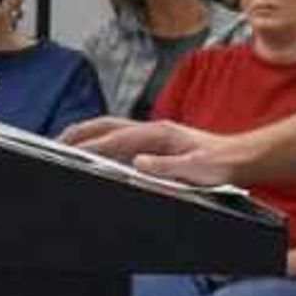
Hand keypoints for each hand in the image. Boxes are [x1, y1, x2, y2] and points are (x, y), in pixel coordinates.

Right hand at [64, 115, 247, 187]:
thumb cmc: (222, 164)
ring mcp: (154, 136)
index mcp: (161, 134)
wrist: (241, 158)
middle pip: (106, 125)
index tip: (69, 153)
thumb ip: (166, 167)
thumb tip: (137, 163)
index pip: (117, 139)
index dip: (91, 146)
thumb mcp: (196, 169)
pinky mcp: (155, 145)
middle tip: (55, 143)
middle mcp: (154, 130)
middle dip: (79, 133)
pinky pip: (120, 141)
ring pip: (111, 130)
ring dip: (87, 136)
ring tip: (65, 147)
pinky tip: (94, 156)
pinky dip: (101, 144)